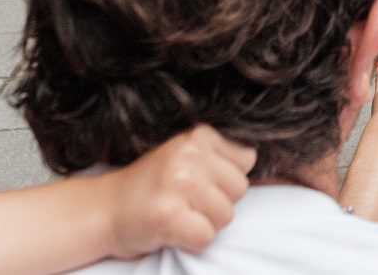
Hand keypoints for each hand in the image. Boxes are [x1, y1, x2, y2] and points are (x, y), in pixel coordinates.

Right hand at [104, 124, 255, 257]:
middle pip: (239, 190)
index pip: (247, 161)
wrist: (103, 210)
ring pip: (225, 215)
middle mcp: (188, 154)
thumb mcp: (187, 157)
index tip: (197, 185)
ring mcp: (177, 183)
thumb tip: (274, 165)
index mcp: (197, 135)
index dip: (225, 182)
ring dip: (203, 224)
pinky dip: (192, 242)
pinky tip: (171, 231)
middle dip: (216, 204)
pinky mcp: (168, 215)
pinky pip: (206, 236)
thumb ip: (223, 157)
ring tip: (176, 215)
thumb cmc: (153, 188)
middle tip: (184, 204)